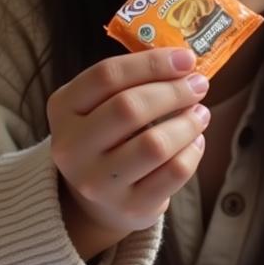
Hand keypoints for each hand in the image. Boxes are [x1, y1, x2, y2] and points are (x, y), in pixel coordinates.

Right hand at [48, 47, 209, 259]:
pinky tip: (195, 140)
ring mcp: (98, 182)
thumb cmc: (106, 137)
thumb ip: (131, 81)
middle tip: (198, 84)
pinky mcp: (129, 206)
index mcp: (63, 108)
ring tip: (200, 113)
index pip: (106, 76)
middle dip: (173, 91)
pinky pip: (173, 173)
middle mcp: (72, 147)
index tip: (186, 58)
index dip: (151, 63)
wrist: (96, 200)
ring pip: (155, 144)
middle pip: (129, 108)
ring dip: (187, 123)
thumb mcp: (99, 105)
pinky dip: (193, 151)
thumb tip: (184, 62)